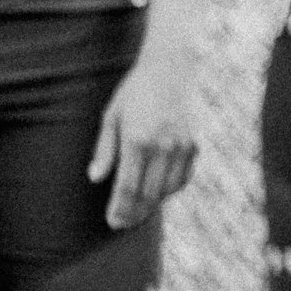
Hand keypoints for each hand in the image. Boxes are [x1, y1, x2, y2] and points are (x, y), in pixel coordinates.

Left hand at [88, 52, 197, 228]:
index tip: (112, 222)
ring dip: (152, 204)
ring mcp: (181, 145)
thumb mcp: (112, 116)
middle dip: (134, 213)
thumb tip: (95, 178)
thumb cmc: (135, 90)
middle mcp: (162, 146)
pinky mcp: (194, 142)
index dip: (119, 210)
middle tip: (123, 223)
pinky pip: (183, 177)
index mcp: (137, 140)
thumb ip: (105, 149)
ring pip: (167, 189)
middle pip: (148, 194)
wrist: (171, 66)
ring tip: (139, 211)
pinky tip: (158, 192)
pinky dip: (171, 189)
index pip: (127, 188)